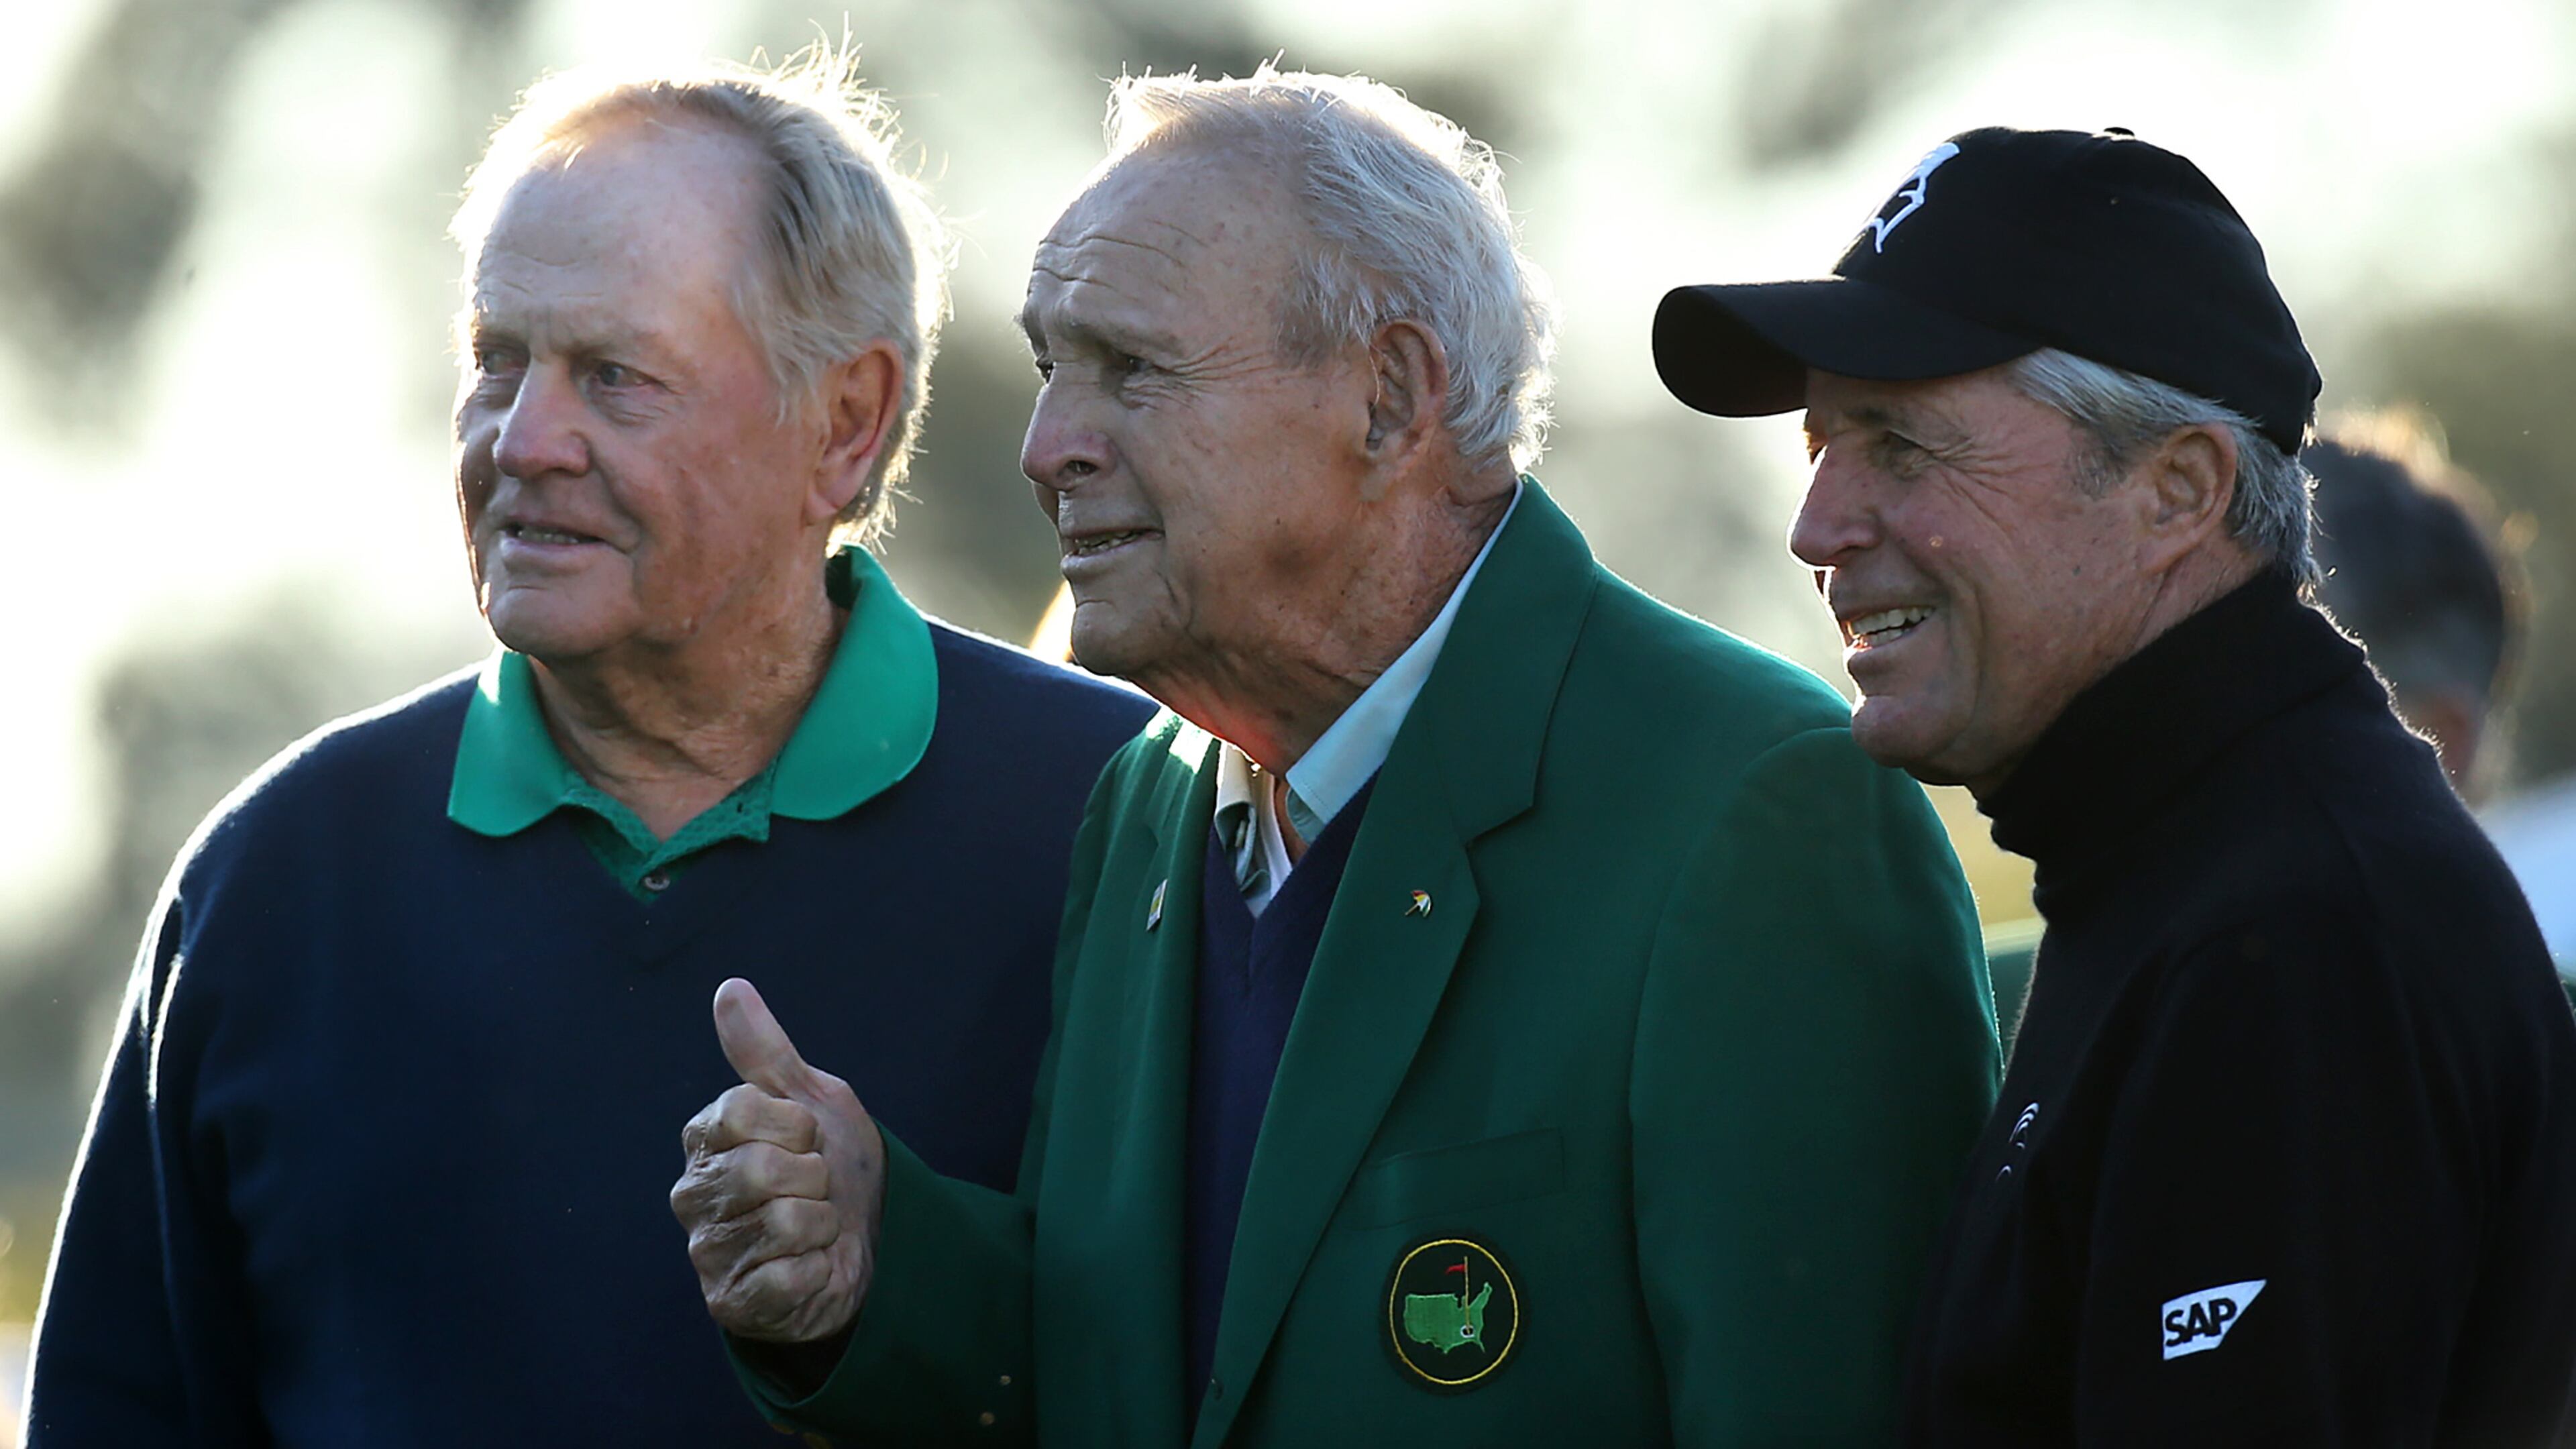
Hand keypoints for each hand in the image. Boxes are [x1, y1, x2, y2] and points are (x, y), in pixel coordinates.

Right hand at [672, 978, 885, 1342]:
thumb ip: (766, 1051)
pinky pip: (787, 1275)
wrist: (870, 1243)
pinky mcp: (731, 1303)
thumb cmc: (835, 1168)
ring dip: (821, 1223)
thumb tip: (730, 988)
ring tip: (812, 1228)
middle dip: (813, 1177)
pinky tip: (809, 1266)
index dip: (795, 1122)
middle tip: (813, 1188)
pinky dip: (817, 1268)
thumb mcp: (812, 1098)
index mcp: (706, 1139)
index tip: (806, 1137)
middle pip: (762, 1168)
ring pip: (782, 1221)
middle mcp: (694, 1194)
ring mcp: (708, 1252)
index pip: (741, 1110)